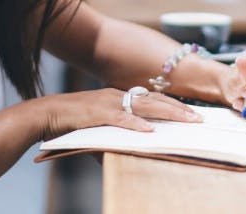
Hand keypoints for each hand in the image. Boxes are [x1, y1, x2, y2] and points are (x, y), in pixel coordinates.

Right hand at [38, 87, 202, 140]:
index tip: (191, 113)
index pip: (153, 99)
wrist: (46, 113)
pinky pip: (121, 118)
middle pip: (155, 100)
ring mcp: (108, 102)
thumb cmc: (71, 121)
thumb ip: (116, 137)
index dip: (173, 105)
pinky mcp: (97, 112)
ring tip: (186, 120)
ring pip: (144, 106)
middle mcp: (117, 95)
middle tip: (199, 118)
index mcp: (119, 97)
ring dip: (168, 113)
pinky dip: (136, 124)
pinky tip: (150, 130)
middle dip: (179, 108)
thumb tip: (132, 150)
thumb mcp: (99, 128)